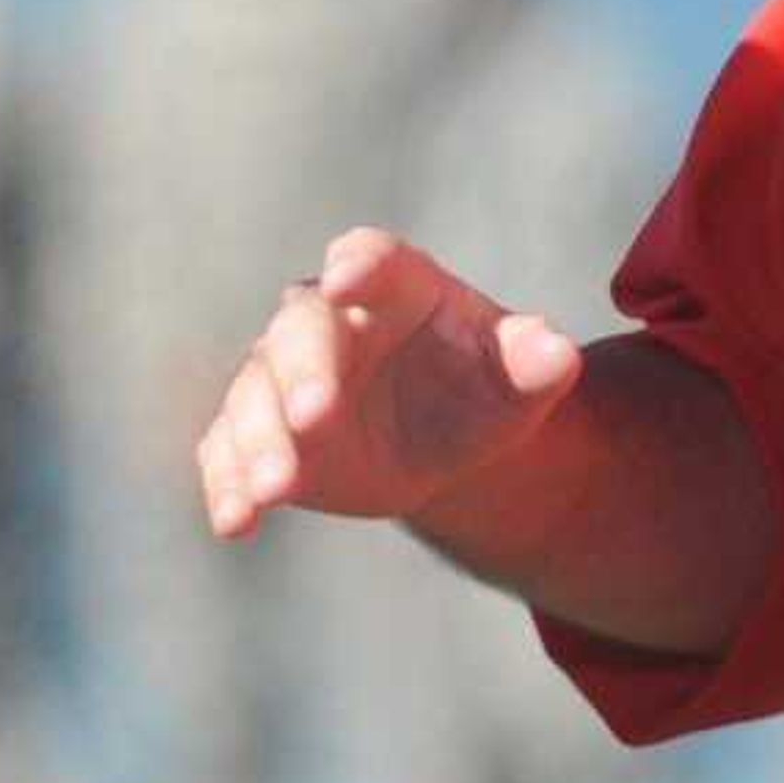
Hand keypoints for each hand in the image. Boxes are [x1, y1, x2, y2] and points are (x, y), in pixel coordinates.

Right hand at [196, 226, 581, 538]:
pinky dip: (225, 484)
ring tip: (277, 488)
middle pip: (300, 331)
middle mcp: (326, 320)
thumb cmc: (481, 390)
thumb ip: (538, 360)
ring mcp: (282, 377)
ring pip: (254, 394)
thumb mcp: (520, 380)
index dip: (361, 266)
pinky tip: (235, 523)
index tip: (350, 279)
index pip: (373, 259)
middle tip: (314, 419)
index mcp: (395, 288)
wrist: (441, 441)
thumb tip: (558, 354)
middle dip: (303, 373)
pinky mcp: (256, 432)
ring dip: (259, 440)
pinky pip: (226, 450)